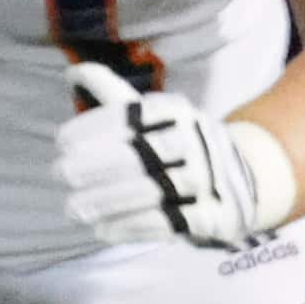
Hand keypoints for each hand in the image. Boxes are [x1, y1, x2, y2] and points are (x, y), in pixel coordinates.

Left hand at [56, 63, 300, 249]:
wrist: (243, 177)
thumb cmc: (176, 141)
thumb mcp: (153, 115)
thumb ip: (114, 96)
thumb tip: (70, 74)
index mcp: (177, 112)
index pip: (133, 115)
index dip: (95, 127)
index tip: (62, 141)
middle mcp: (195, 141)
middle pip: (142, 154)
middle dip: (97, 165)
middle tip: (61, 174)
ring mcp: (207, 179)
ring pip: (152, 189)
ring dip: (107, 200)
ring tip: (73, 207)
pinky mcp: (213, 214)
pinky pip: (168, 222)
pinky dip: (131, 226)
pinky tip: (102, 229)